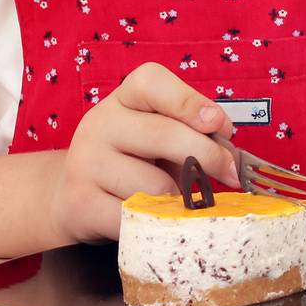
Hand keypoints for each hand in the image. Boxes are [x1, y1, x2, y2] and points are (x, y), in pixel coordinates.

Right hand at [45, 62, 243, 244]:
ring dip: (179, 199)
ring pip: (154, 185)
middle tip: (232, 174)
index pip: (152, 82)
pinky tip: (157, 220)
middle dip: (208, 156)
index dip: (189, 101)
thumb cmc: (131, 162)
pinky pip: (135, 217)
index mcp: (123, 98)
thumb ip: (192, 134)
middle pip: (164, 134)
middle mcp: (100, 123)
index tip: (219, 124)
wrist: (73, 197)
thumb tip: (230, 155)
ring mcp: (86, 162)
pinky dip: (158, 223)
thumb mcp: (159, 137)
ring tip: (179, 202)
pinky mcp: (81, 203)